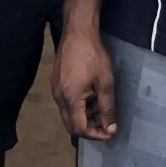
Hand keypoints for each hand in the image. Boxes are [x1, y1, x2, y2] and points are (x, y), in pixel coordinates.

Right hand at [52, 25, 117, 139]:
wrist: (77, 32)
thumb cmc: (93, 55)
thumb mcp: (105, 82)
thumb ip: (107, 108)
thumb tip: (110, 128)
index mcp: (70, 99)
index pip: (80, 129)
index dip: (96, 135)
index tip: (110, 131)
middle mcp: (59, 97)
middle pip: (71, 125)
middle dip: (89, 129)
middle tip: (106, 124)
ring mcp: (55, 89)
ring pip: (68, 114)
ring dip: (84, 117)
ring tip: (101, 108)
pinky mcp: (56, 82)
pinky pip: (66, 103)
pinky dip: (78, 107)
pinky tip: (91, 97)